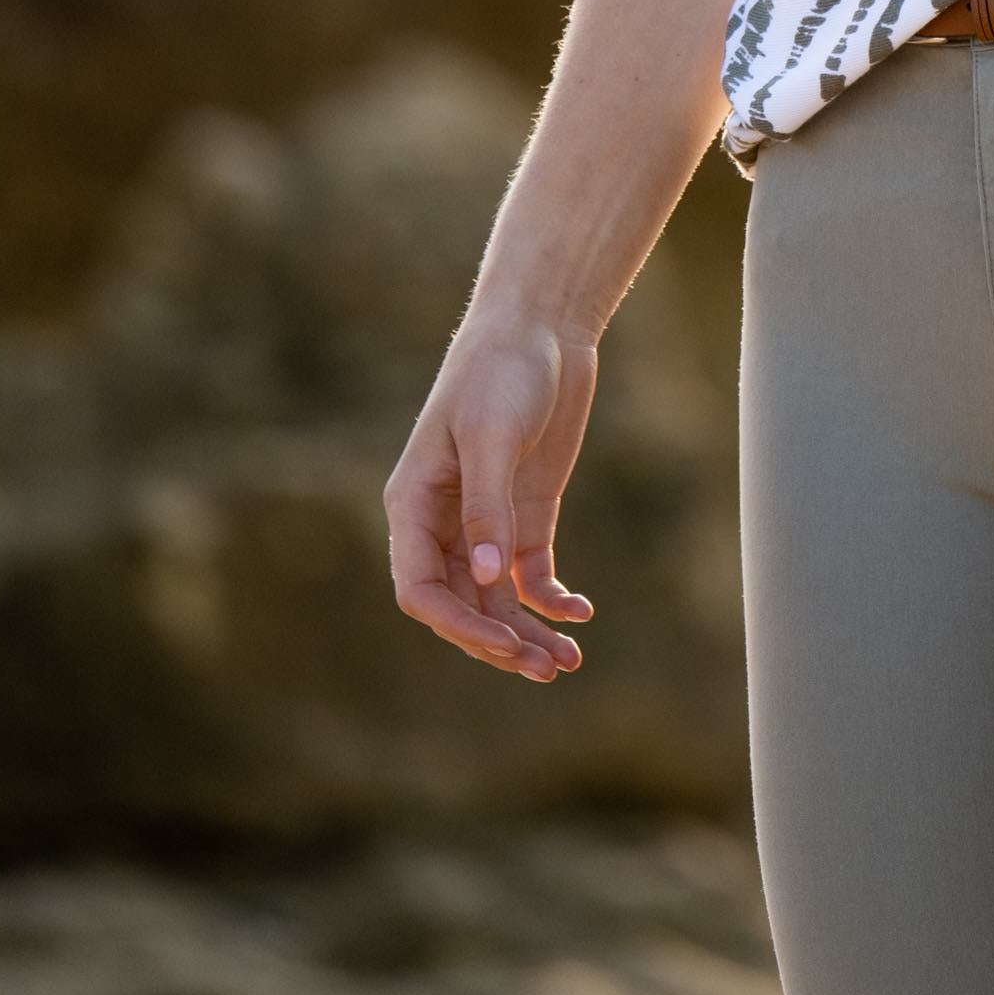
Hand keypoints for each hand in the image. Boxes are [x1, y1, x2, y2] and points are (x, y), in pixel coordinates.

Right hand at [385, 318, 599, 683]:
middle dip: (498, 642)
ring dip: (527, 633)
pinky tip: (579, 612)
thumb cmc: (501, 369)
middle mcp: (445, 522)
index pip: (419, 588)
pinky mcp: (525, 513)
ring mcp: (486, 521)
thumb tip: (485, 581)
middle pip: (461, 605)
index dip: (454, 624)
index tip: (501, 643)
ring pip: (496, 599)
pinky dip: (550, 598)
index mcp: (414, 504)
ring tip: (567, 664)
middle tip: (545, 669)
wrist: (543, 325)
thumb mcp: (491, 435)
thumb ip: (487, 506)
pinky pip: (529, 574)